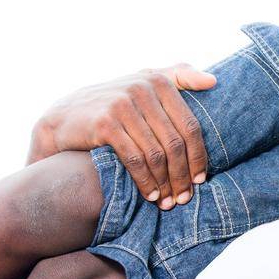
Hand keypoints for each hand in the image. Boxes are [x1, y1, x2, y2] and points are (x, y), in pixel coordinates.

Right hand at [30, 65, 216, 208]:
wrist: (63, 117)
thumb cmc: (113, 103)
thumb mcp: (143, 81)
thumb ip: (178, 76)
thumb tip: (215, 80)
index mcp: (159, 81)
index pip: (190, 126)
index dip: (199, 156)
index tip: (201, 179)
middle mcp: (142, 89)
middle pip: (175, 143)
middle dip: (182, 175)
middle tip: (184, 197)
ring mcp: (123, 106)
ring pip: (157, 154)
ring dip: (165, 183)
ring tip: (168, 202)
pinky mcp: (105, 124)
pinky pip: (135, 159)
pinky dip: (146, 181)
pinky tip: (150, 195)